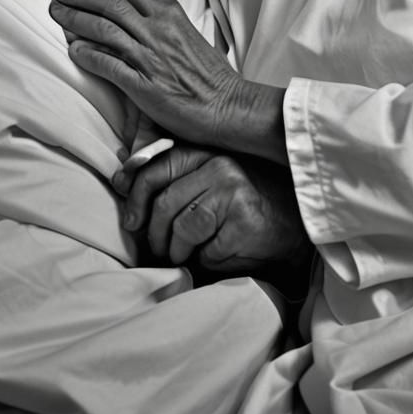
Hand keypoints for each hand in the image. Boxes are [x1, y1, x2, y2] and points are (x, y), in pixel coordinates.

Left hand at [50, 0, 285, 160]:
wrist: (229, 106)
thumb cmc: (210, 75)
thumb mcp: (187, 33)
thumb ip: (161, 22)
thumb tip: (134, 17)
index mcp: (169, 12)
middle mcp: (158, 28)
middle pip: (109, 2)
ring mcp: (149, 55)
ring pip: (103, 28)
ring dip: (75, 20)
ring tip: (58, 16)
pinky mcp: (143, 84)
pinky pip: (107, 64)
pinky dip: (86, 55)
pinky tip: (73, 51)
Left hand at [113, 144, 309, 276]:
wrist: (292, 223)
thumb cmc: (241, 203)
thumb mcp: (207, 180)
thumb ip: (172, 176)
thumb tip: (120, 179)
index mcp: (205, 152)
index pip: (157, 168)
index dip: (135, 196)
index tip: (130, 221)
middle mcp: (219, 166)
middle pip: (165, 204)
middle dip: (154, 235)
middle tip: (157, 250)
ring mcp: (234, 192)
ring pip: (183, 229)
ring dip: (177, 252)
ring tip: (183, 256)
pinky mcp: (245, 221)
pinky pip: (207, 251)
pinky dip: (206, 261)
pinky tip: (216, 256)